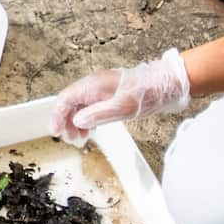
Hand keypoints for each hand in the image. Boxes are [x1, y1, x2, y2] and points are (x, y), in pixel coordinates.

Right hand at [47, 48, 189, 142]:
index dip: (58, 115)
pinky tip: (92, 128)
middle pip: (71, 101)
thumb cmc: (146, 94)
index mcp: (93, 85)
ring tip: (80, 138)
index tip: (56, 131)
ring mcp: (102, 89)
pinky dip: (87, 118)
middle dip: (66, 120)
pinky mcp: (111, 94)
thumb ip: (97, 114)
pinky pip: (91, 105)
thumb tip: (78, 120)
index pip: (66, 99)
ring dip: (77, 121)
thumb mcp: (122, 108)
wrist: (166, 84)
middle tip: (70, 139)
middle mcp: (94, 84)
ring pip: (80, 104)